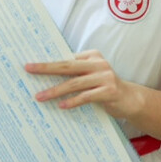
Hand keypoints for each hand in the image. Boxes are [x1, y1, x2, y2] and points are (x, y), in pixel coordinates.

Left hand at [26, 51, 140, 118]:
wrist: (131, 100)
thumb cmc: (105, 88)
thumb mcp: (91, 77)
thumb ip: (75, 74)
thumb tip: (46, 76)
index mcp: (92, 56)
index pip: (66, 58)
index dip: (48, 61)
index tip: (31, 64)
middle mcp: (98, 63)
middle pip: (67, 65)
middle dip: (46, 68)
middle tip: (29, 69)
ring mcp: (105, 77)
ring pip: (74, 83)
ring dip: (55, 90)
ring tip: (40, 96)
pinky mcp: (109, 91)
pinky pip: (86, 96)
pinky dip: (73, 101)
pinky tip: (61, 105)